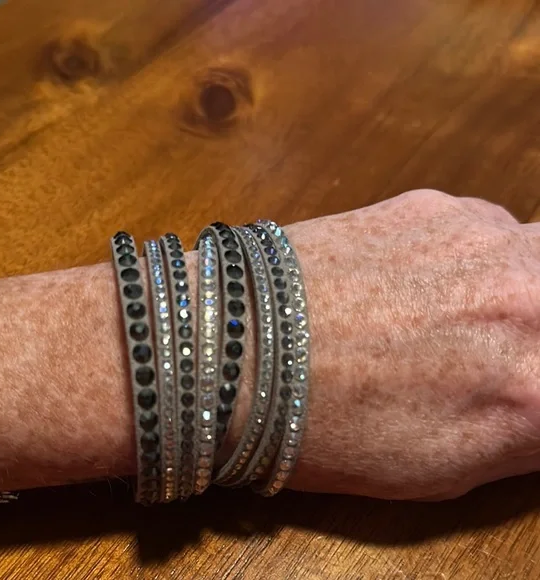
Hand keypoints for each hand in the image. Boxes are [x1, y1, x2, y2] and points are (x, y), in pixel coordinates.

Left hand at [287, 189, 539, 499]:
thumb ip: (522, 431)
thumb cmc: (325, 430)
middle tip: (503, 343)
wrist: (237, 347)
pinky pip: (482, 227)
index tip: (518, 380)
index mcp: (535, 391)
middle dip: (536, 323)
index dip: (536, 382)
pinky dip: (467, 255)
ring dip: (513, 282)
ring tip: (453, 312)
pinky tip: (412, 279)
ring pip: (535, 252)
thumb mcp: (441, 468)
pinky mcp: (431, 203)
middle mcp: (528, 300)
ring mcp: (480, 239)